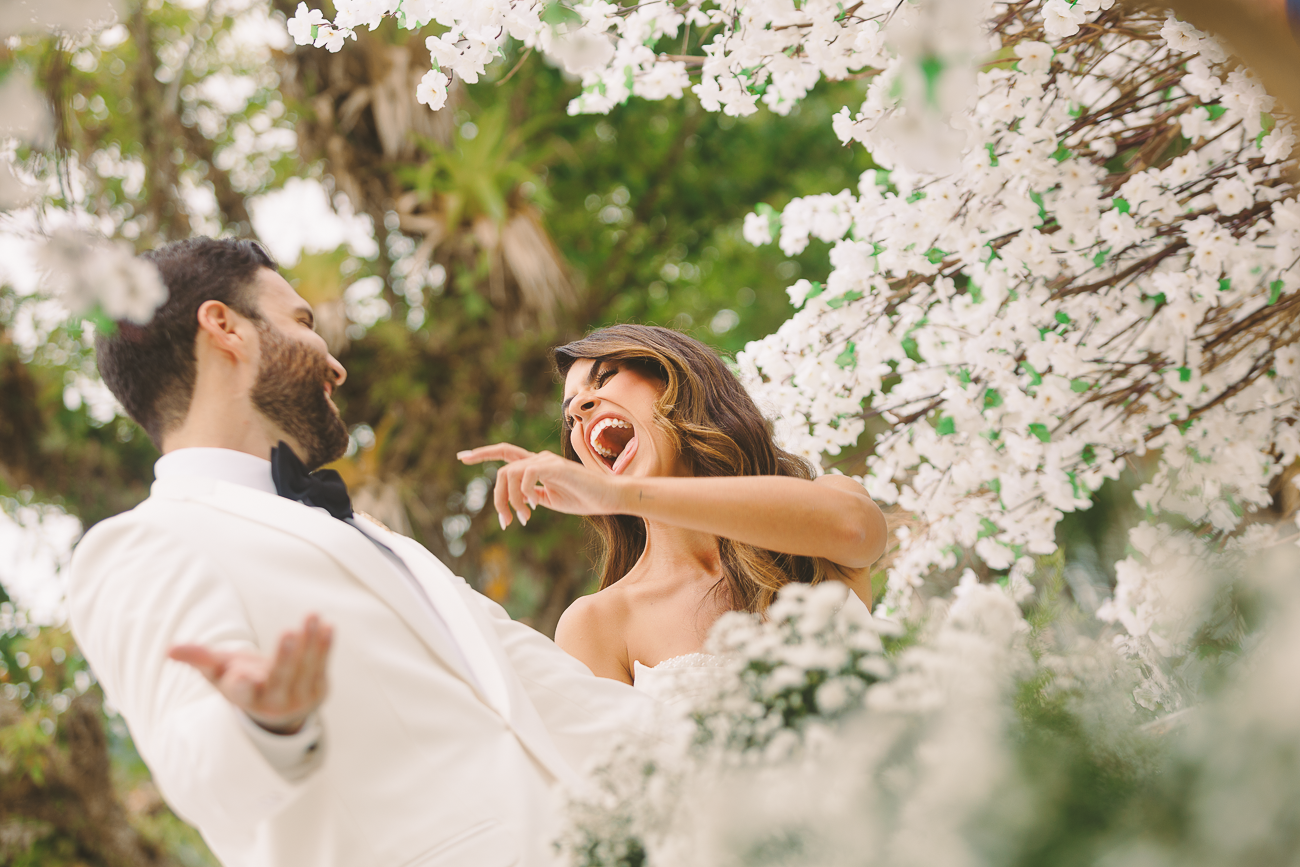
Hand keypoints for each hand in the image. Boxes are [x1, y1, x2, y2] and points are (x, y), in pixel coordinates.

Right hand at [168, 614, 333, 734]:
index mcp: (245, 698)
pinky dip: (325, 646)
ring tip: (312, 616)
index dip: (242, 685)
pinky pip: (322, 666)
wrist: (276, 705)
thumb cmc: (242, 681)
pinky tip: (328, 626)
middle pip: (280, 679)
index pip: (243, 694)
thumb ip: (198, 659)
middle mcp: (273, 702)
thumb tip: (169, 649)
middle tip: (288, 632)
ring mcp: (298, 698)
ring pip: (305, 669)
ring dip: (311, 642)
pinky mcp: (318, 690)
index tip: (240, 676)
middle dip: (285, 657)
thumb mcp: (219, 672)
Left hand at [458, 443, 623, 528]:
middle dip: (497, 498)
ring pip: (510, 474)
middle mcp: (539, 459)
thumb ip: (534, 496)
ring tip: (523, 518)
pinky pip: (527, 475)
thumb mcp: (552, 500)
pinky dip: (525, 493)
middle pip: (502, 471)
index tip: (462, 457)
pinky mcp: (555, 467)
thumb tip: (518, 500)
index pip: (505, 453)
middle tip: (505, 522)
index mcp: (537, 466)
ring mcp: (547, 462)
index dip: (482, 453)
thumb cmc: (585, 499)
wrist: (609, 497)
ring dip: (511, 500)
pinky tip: (535, 506)